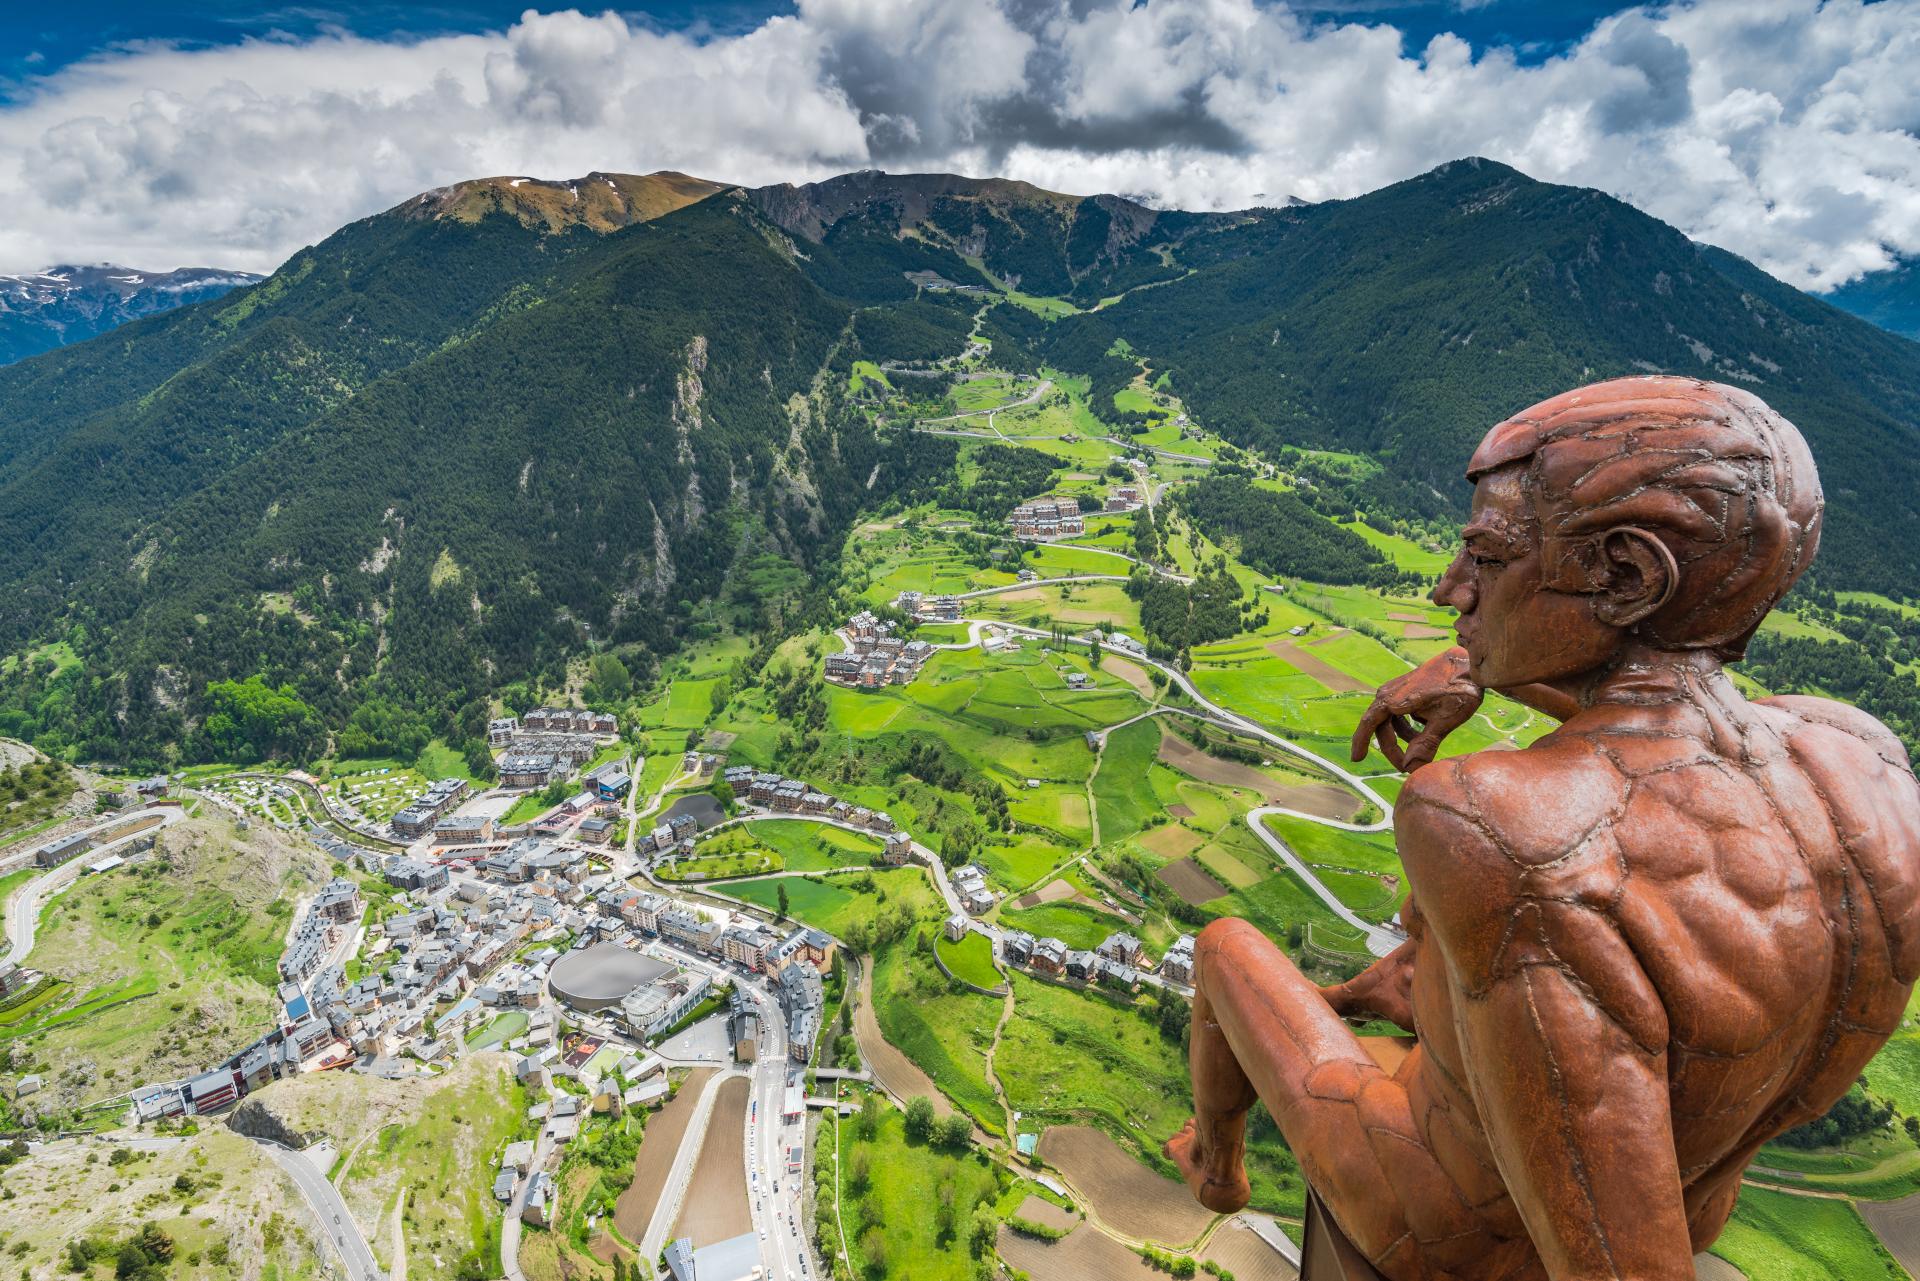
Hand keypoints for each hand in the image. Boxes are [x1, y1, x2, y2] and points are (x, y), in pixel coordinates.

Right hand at [1351, 646, 1483, 772]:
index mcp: (1394, 699)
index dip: (1361, 742)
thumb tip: (1410, 768)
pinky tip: (1424, 731)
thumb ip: (1425, 744)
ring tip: (1416, 752)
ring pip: (1390, 721)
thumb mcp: (1445, 720)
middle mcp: (1390, 693)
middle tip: (1404, 767)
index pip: (1369, 724)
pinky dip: (1407, 727)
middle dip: (1392, 748)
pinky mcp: (1407, 691)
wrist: (1469, 663)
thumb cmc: (1459, 689)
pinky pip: (1399, 714)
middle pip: (1381, 727)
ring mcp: (1398, 690)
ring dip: (1400, 738)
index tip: (1357, 761)